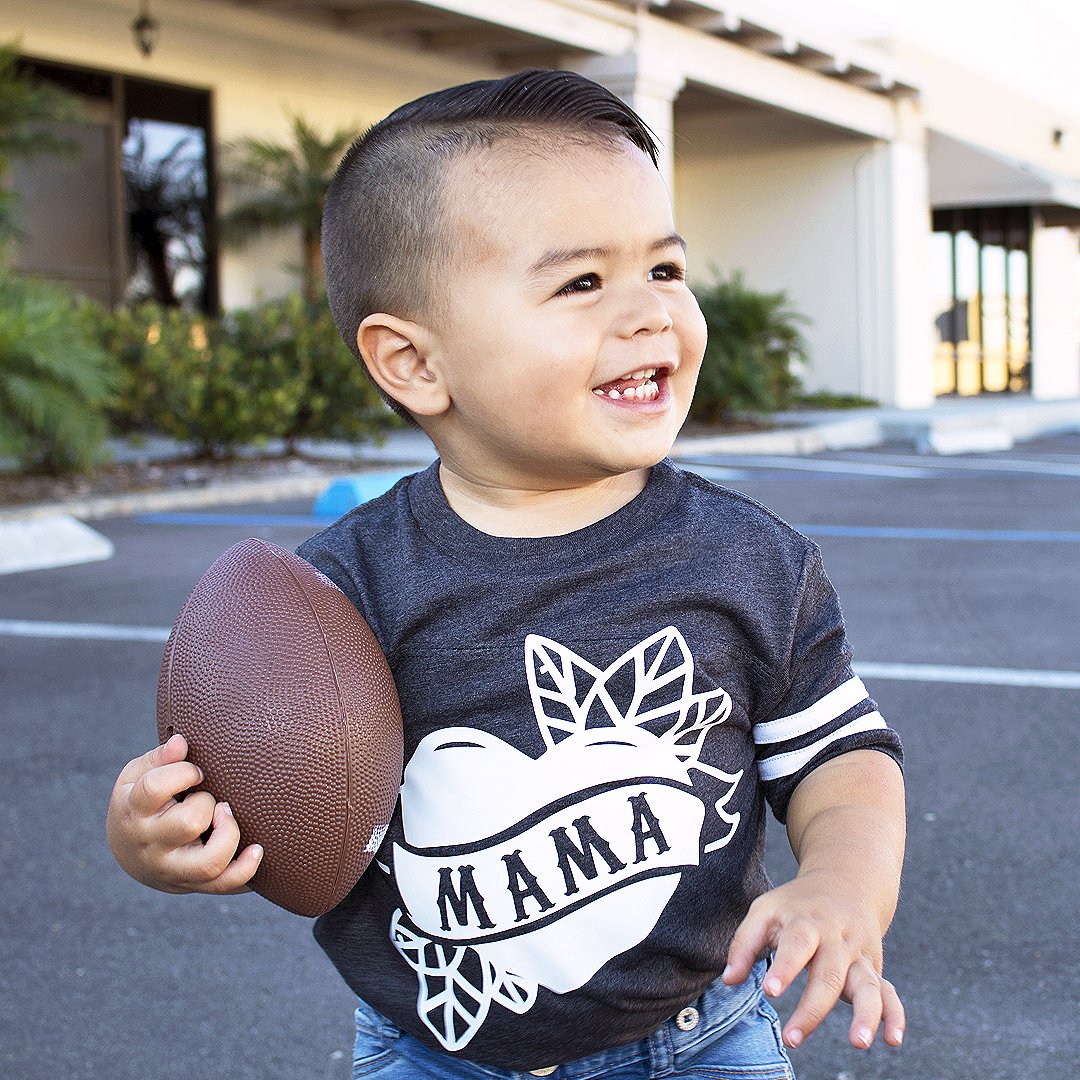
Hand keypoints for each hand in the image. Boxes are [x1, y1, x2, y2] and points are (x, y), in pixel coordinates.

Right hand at [106, 733, 262, 894]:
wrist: (130, 851)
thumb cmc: (142, 801)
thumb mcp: (139, 775)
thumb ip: (160, 758)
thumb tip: (181, 742)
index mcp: (133, 810)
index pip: (154, 789)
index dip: (182, 771)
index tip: (196, 771)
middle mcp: (150, 845)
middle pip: (187, 823)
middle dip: (205, 802)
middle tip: (207, 796)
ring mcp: (171, 869)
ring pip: (208, 863)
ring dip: (228, 835)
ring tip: (227, 815)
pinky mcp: (191, 883)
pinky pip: (222, 885)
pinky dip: (245, 870)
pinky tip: (258, 849)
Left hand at [722, 870, 904, 1050]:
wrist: (846, 883)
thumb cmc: (797, 904)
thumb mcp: (766, 910)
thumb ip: (744, 943)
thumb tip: (729, 980)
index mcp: (807, 922)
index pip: (797, 944)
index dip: (784, 967)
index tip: (769, 990)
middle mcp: (837, 940)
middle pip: (829, 975)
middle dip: (812, 1009)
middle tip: (792, 1038)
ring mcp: (859, 956)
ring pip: (867, 986)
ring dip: (865, 1015)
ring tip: (858, 1042)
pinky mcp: (874, 970)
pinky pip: (890, 994)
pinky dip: (895, 1017)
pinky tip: (893, 1040)